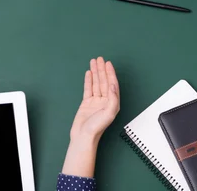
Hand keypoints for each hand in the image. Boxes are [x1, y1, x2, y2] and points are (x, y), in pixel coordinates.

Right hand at [62, 58, 119, 177]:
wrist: (83, 136)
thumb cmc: (97, 128)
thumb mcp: (109, 113)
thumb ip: (112, 98)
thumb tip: (113, 85)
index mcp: (112, 103)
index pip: (112, 84)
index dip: (110, 73)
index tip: (108, 64)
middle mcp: (105, 101)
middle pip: (104, 81)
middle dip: (102, 70)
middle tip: (100, 59)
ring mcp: (96, 101)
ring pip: (96, 83)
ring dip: (95, 72)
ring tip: (93, 62)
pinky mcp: (87, 103)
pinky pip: (88, 89)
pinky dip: (88, 80)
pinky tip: (88, 73)